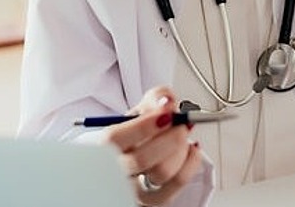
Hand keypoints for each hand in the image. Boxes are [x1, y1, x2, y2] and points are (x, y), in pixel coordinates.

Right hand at [104, 86, 202, 205]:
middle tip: (180, 123)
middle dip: (169, 136)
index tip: (166, 112)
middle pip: (142, 160)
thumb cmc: (138, 132)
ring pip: (162, 172)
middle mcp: (116, 171)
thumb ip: (155, 98)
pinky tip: (191, 148)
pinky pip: (178, 182)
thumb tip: (166, 101)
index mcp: (103, 146)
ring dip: (181, 148)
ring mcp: (135, 189)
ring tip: (181, 134)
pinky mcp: (155, 199)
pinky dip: (192, 161)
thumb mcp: (141, 109)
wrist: (140, 153)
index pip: (114, 140)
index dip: (143, 125)